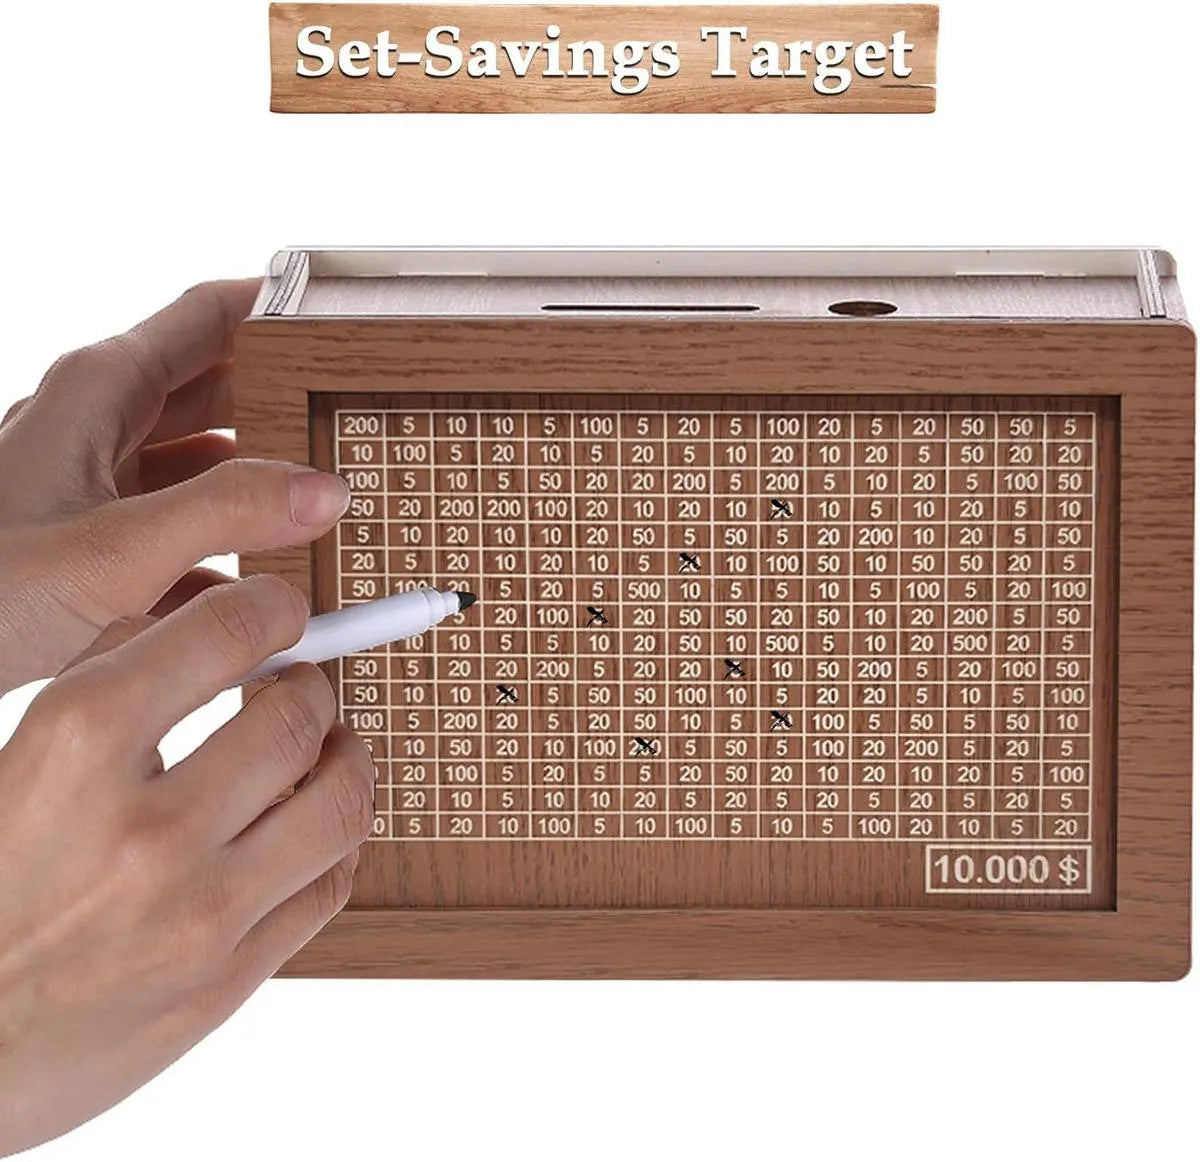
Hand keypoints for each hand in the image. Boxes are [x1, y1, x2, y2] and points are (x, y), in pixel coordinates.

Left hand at [0, 281, 349, 693]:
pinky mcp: (91, 544)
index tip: (340, 323)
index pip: (206, 318)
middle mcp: (96, 428)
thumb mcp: (112, 548)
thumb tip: (323, 490)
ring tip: (321, 510)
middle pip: (214, 393)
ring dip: (258, 487)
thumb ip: (227, 512)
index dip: (276, 311)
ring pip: (199, 466)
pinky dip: (225, 552)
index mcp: (99, 394)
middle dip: (283, 407)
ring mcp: (92, 487)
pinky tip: (259, 588)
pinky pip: (178, 530)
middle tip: (349, 428)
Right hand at [0, 576, 375, 1155]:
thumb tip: (194, 625)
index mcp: (76, 748)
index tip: (281, 611)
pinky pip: (329, 886)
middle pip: (297, 716)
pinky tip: (314, 826)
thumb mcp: (13, 761)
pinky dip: (337, 841)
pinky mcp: (224, 981)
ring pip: (339, 801)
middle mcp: (147, 828)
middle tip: (299, 690)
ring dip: (346, 759)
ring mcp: (196, 912)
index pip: (223, 634)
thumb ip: (102, 685)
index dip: (271, 608)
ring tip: (329, 750)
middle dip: (309, 688)